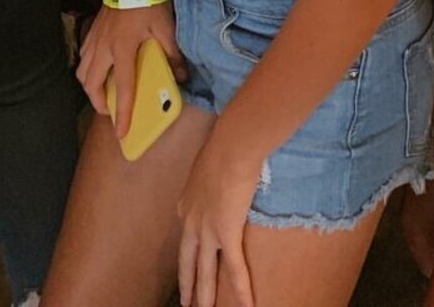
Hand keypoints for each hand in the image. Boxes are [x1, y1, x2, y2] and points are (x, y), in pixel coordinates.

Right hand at [77, 0, 184, 139]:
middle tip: (110, 111)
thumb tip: (181, 76)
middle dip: (98, 103)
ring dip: (90, 87)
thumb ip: (172, 54)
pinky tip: (98, 68)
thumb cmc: (150, 2)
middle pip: (92, 85)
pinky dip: (88, 68)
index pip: (122, 89)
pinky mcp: (92, 30)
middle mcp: (104, 48)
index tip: (121, 132)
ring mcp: (95, 39)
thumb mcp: (166, 28)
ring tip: (102, 93)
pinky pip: (83, 56)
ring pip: (82, 72)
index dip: (122, 113)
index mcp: (123, 50)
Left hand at [177, 124, 260, 306]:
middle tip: (187, 302)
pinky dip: (241, 288)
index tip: (193, 256)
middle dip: (187, 284)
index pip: (187, 233)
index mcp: (187, 203)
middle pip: (188, 261)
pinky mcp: (226, 234)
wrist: (232, 146)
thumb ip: (213, 170)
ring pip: (205, 272)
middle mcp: (191, 221)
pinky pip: (235, 268)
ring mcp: (207, 231)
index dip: (190, 247)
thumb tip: (225, 166)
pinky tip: (247, 304)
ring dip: (205, 295)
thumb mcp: (211, 159)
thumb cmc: (225, 143)